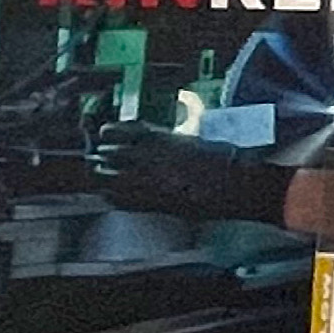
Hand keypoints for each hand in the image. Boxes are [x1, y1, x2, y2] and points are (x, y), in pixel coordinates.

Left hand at [89, 124, 289, 224]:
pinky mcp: (144, 202)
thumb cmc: (221, 160)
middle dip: (103, 156)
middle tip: (107, 161)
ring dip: (104, 176)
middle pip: (103, 153)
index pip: (112, 130)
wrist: (232, 184)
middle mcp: (143, 156)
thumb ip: (166, 140)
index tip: (108, 137)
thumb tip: (151, 141)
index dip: (108, 134)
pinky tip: (121, 196)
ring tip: (111, 179)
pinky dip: (112, 196)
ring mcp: (142, 180)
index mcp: (156, 136)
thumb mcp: (192, 139)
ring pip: (101, 176)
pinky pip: (112, 198)